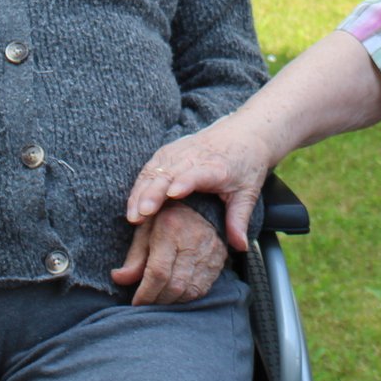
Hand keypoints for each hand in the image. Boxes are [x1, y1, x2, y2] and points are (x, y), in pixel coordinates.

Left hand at [110, 200, 227, 304]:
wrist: (198, 203)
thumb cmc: (164, 218)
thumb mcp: (145, 230)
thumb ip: (133, 257)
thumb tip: (118, 278)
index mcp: (171, 228)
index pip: (158, 272)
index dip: (145, 293)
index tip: (135, 302)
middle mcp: (193, 240)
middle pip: (175, 285)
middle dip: (157, 301)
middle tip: (145, 304)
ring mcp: (210, 250)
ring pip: (189, 291)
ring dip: (171, 302)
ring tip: (158, 300)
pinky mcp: (220, 259)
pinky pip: (202, 289)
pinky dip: (186, 297)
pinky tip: (174, 295)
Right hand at [126, 122, 272, 250]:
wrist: (244, 133)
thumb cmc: (247, 164)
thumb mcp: (248, 192)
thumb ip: (239, 219)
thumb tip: (240, 247)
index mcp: (215, 167)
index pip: (197, 174)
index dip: (185, 182)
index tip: (173, 194)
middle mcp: (194, 157)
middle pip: (169, 173)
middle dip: (153, 193)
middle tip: (141, 215)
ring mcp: (178, 152)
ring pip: (154, 172)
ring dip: (141, 193)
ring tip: (133, 216)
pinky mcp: (168, 152)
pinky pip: (149, 169)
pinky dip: (139, 187)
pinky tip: (133, 206)